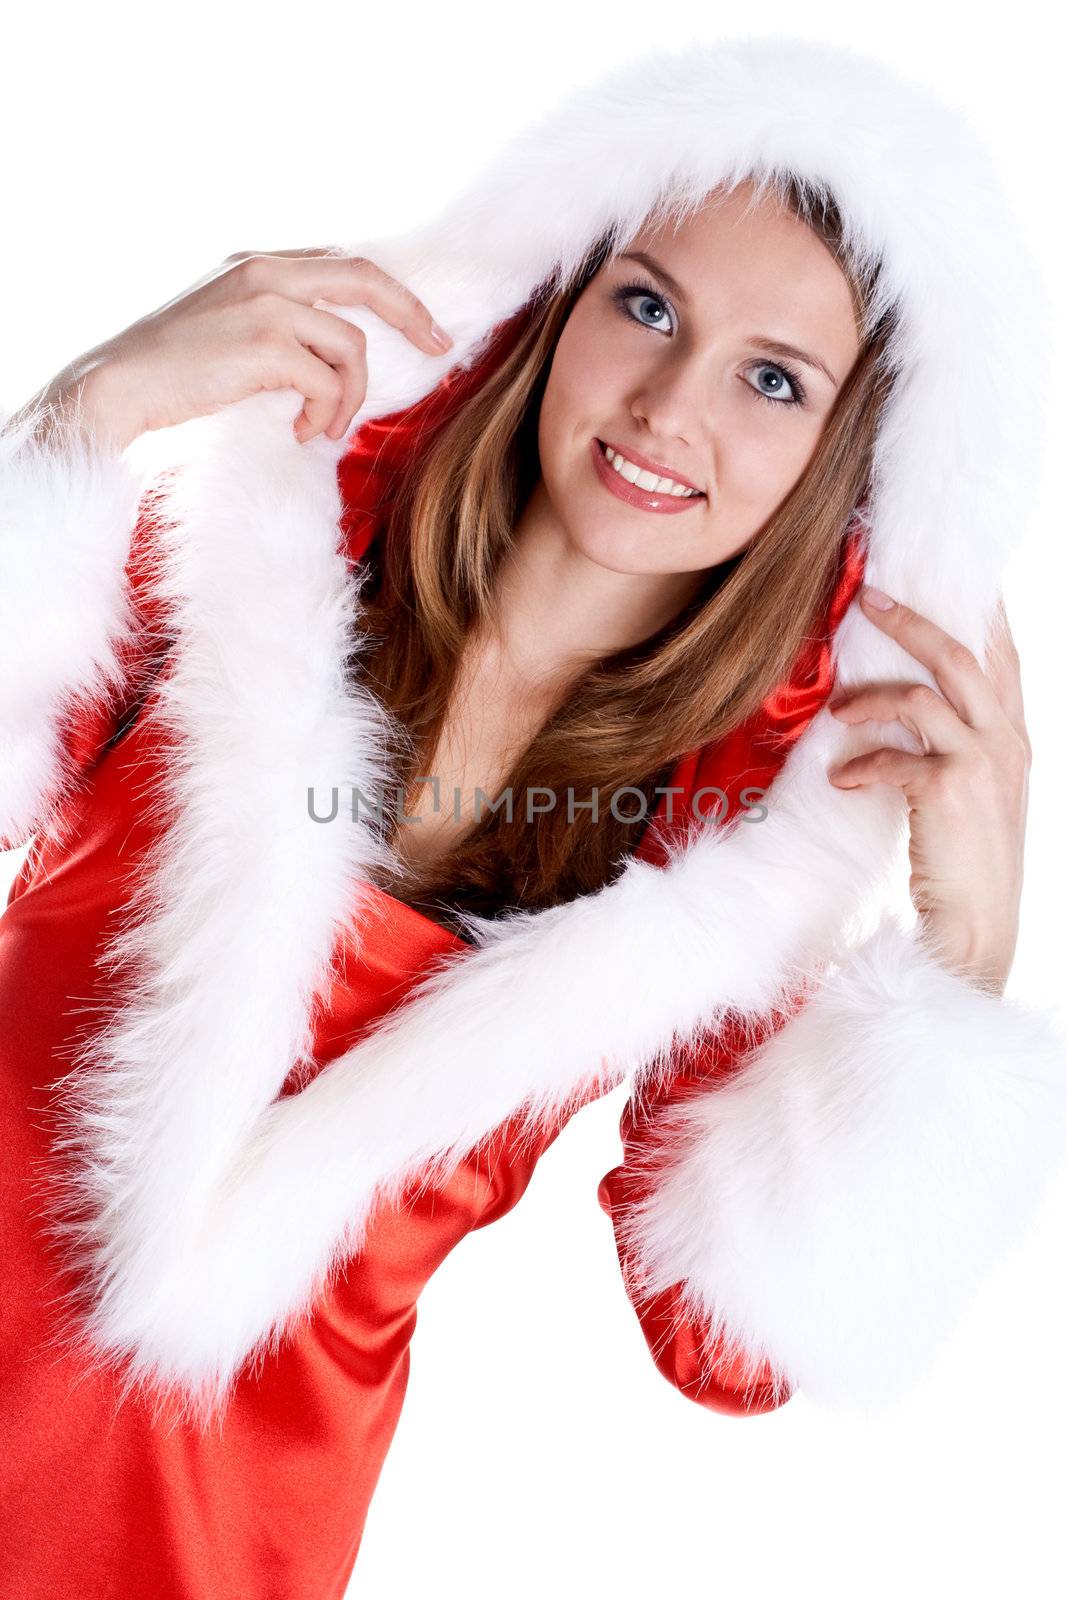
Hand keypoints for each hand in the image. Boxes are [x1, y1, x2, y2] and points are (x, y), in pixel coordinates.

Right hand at [8, 250, 454, 453]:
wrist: (120, 386)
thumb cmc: (172, 373)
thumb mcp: (229, 329)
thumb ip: (277, 323)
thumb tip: (331, 356)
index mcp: (259, 265)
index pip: (344, 264)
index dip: (393, 294)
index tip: (427, 327)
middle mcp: (266, 272)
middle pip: (365, 278)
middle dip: (412, 314)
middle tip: (439, 349)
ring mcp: (265, 304)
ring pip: (350, 346)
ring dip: (349, 397)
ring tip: (324, 428)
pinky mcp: (264, 345)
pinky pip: (325, 382)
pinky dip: (324, 414)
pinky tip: (299, 434)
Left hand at [826, 587, 1029, 995]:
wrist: (978, 926)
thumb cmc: (968, 861)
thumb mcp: (980, 792)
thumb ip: (961, 743)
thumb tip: (914, 703)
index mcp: (1015, 735)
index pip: (1001, 654)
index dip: (972, 610)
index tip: (935, 577)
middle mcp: (1006, 741)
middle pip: (958, 654)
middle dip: (910, 620)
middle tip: (868, 597)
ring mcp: (981, 764)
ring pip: (921, 695)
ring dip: (869, 697)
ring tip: (839, 710)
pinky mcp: (948, 791)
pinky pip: (893, 756)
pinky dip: (860, 763)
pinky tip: (842, 779)